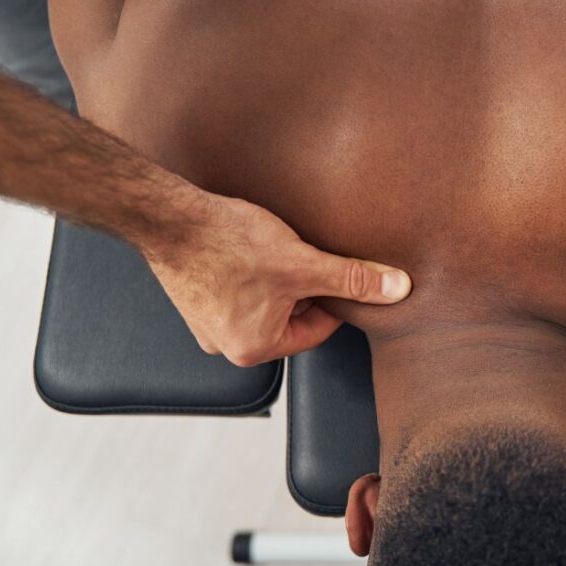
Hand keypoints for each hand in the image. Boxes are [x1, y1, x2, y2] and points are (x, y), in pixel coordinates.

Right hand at [141, 191, 410, 366]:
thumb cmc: (228, 243)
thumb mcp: (303, 263)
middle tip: (301, 255)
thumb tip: (397, 289)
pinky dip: (251, 271)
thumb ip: (353, 279)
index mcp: (254, 349)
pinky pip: (239, 289)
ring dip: (278, 277)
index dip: (334, 297)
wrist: (168, 216)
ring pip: (266, 300)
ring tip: (272, 249)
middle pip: (291, 317)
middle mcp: (227, 345)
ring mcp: (207, 322)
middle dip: (303, 287)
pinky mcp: (195, 298)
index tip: (337, 272)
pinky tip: (249, 248)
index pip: (318, 329)